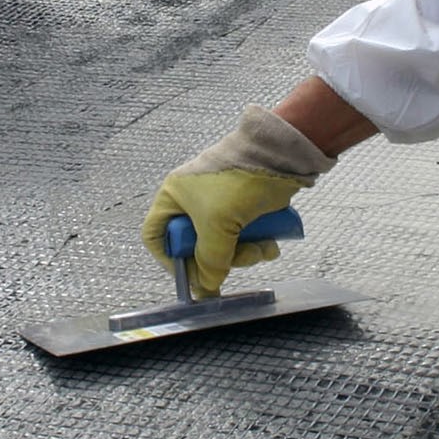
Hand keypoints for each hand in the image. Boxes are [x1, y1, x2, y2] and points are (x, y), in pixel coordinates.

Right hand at [141, 104, 335, 296]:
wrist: (282, 152)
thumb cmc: (241, 178)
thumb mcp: (219, 224)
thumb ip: (210, 259)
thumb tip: (208, 286)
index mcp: (174, 196)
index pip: (156, 235)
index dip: (169, 260)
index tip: (192, 276)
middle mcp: (194, 200)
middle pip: (196, 246)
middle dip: (220, 258)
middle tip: (239, 259)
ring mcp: (221, 203)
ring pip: (225, 244)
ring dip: (245, 253)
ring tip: (263, 248)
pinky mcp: (245, 206)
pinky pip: (245, 235)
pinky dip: (257, 243)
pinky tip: (271, 244)